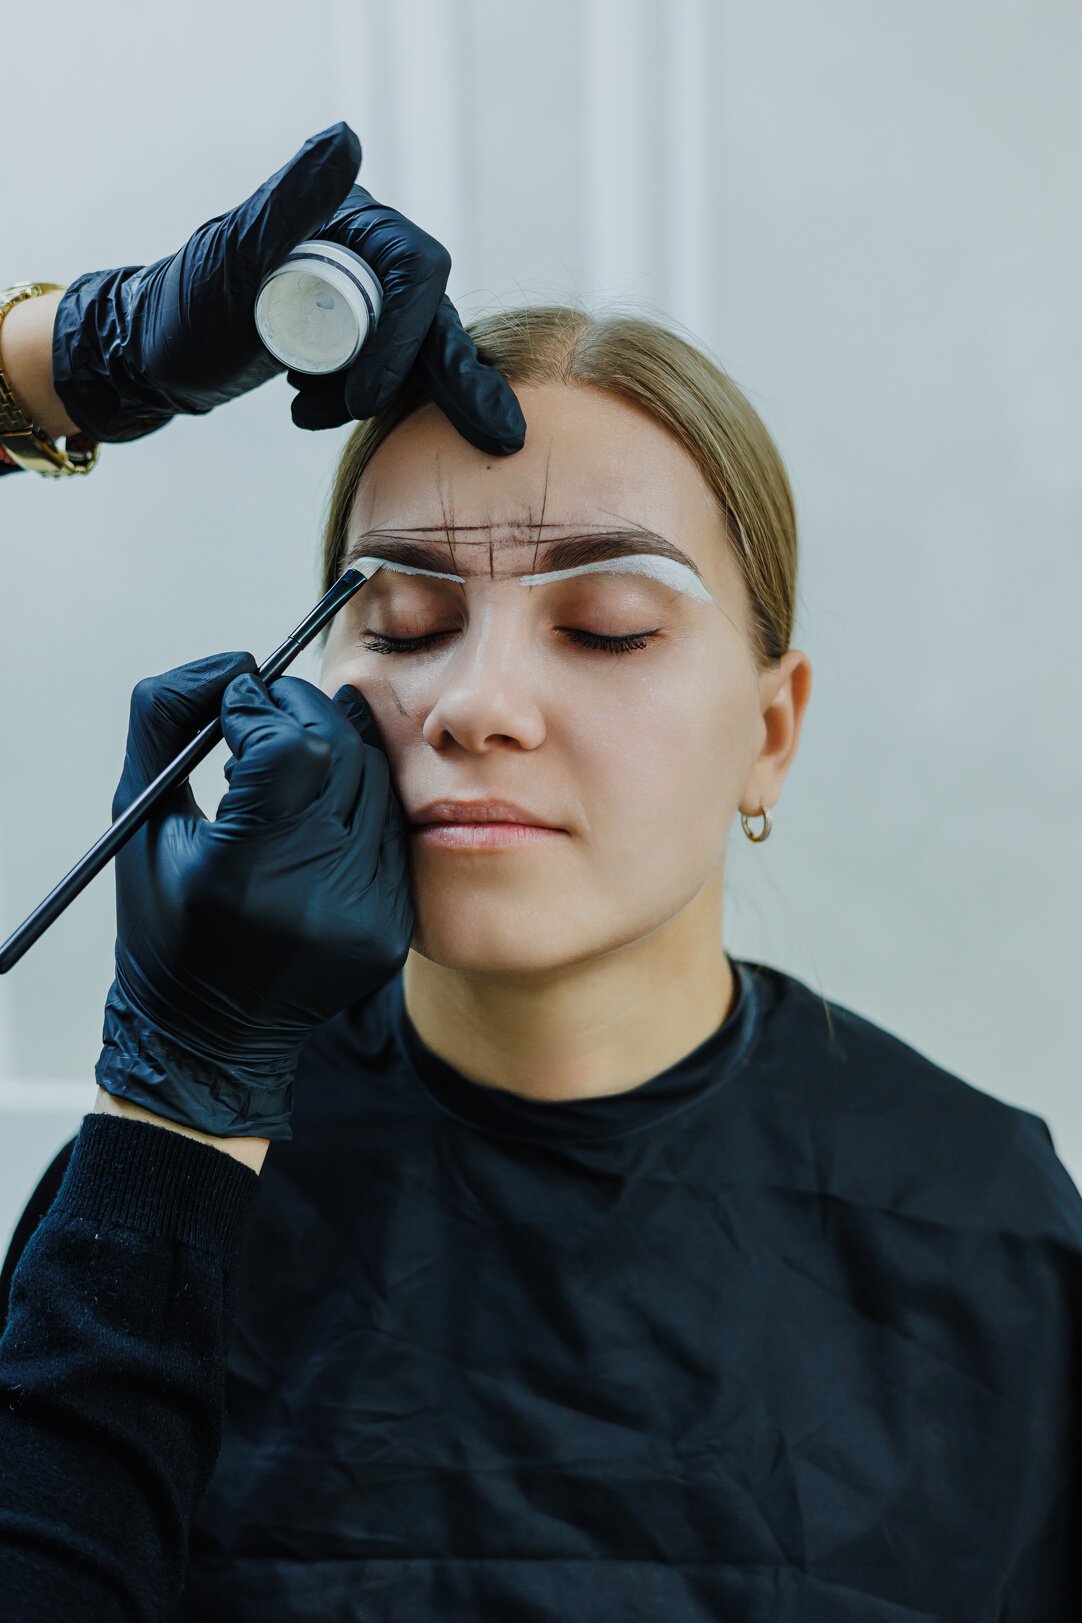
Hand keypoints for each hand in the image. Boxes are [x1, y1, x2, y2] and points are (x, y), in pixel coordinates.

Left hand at [51, 122, 525, 456]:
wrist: (151, 356)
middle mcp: (368, 253)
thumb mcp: (236, 256)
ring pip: (422, 352)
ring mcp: (366, 300)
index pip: (416, 271)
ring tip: (307, 413)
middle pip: (434, 316)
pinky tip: (304, 413)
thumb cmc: (184, 307)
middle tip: (494, 437)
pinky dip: (360, 404)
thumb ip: (292, 199)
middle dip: (453, 379)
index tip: (365, 396)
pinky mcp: (356, 342)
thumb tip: (346, 138)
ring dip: (386, 397)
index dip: (405, 335)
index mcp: (350, 219)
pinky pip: (393, 377)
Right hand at [95, 652, 414, 1139]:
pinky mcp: (394, 926)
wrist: (215, 1035)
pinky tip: (318, 809)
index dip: (263, 708)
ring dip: (333, 748)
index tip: (237, 706)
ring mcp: (367, 916)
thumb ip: (167, 719)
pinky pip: (391, 827)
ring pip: (375, 781)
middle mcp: (317, 898)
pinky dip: (357, 800)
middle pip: (342, 752)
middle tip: (267, 710)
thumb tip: (234, 665)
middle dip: (301, 711)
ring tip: (287, 762)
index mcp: (243, 877)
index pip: (291, 748)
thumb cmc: (166, 923)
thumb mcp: (140, 816)